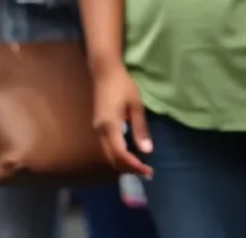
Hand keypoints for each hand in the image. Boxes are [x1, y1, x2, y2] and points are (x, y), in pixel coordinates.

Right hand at [91, 63, 153, 178]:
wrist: (104, 72)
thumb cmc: (123, 85)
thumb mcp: (136, 105)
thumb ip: (140, 128)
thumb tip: (147, 151)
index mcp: (110, 127)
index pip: (121, 155)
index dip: (134, 166)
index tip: (148, 172)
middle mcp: (100, 132)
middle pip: (112, 159)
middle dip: (128, 169)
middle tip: (146, 172)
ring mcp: (97, 130)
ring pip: (108, 155)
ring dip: (123, 163)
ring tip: (140, 166)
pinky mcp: (98, 126)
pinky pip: (107, 147)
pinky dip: (118, 155)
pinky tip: (130, 153)